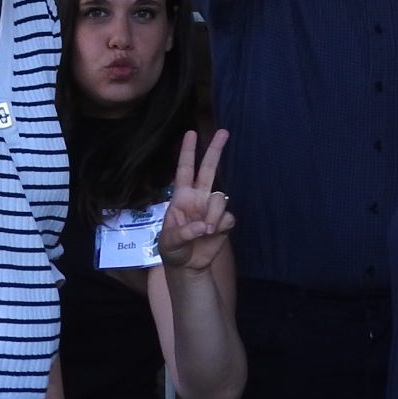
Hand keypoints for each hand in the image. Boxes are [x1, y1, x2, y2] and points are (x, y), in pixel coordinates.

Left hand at [156, 130, 233, 277]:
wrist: (188, 266)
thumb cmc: (172, 250)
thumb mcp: (168, 242)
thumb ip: (184, 232)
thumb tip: (204, 226)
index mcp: (181, 197)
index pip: (184, 170)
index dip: (187, 152)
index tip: (190, 133)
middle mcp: (198, 198)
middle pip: (208, 169)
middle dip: (215, 150)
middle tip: (224, 132)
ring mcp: (212, 208)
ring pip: (220, 198)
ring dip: (214, 214)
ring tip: (205, 231)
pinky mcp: (224, 221)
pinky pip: (228, 216)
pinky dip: (220, 225)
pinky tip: (212, 234)